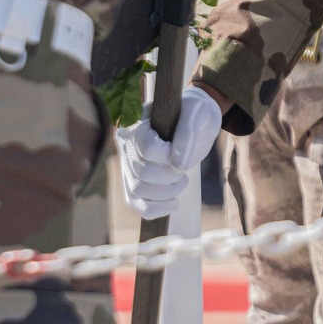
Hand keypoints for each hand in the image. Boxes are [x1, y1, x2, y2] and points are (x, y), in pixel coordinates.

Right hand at [115, 86, 222, 220]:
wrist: (193, 121)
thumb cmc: (194, 114)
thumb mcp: (197, 115)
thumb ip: (186, 136)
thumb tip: (178, 166)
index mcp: (137, 123)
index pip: (147, 149)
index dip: (169, 157)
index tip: (183, 152)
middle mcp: (125, 144)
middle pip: (142, 173)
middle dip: (170, 178)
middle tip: (184, 171)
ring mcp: (127, 164)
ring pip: (137, 191)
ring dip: (166, 193)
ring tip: (182, 182)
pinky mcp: (134, 180)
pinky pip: (136, 204)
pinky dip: (156, 209)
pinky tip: (174, 203)